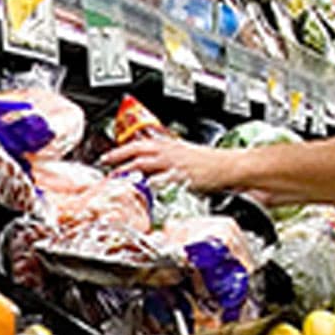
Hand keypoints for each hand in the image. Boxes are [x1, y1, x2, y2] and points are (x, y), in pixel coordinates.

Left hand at [101, 132, 240, 192]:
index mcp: (169, 146)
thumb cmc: (210, 163)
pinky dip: (150, 184)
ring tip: (117, 178)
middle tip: (105, 164)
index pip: (139, 144)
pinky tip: (141, 189)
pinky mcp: (182, 176)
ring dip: (129, 170)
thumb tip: (149, 166)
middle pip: (138, 150)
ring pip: (145, 163)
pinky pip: (161, 180)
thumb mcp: (184, 154)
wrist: (230, 166)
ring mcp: (174, 164)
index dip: (121, 150)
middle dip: (119, 157)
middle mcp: (169, 152)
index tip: (107, 157)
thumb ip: (166, 159)